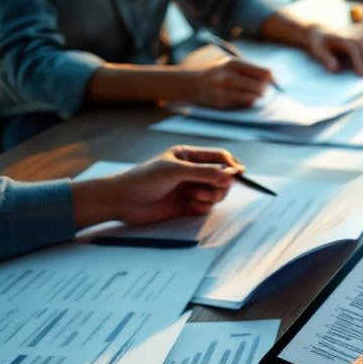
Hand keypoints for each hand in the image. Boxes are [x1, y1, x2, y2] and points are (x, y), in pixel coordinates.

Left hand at [72, 146, 242, 227]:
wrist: (123, 201)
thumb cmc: (145, 179)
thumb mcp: (175, 171)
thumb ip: (204, 172)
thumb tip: (231, 176)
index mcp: (188, 156)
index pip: (219, 156)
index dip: (231, 164)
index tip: (240, 172)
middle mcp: (192, 171)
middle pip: (222, 177)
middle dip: (220, 184)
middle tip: (211, 188)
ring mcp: (190, 188)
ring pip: (216, 192)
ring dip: (211, 196)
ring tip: (194, 197)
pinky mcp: (187, 205)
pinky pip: (207, 207)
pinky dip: (203, 207)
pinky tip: (190, 206)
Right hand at [182, 57, 272, 108]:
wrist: (189, 84)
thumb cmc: (216, 74)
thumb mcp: (230, 65)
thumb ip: (250, 70)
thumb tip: (274, 79)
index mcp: (233, 63)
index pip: (264, 72)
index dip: (273, 79)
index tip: (275, 83)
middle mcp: (228, 76)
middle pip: (261, 87)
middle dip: (265, 91)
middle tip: (263, 92)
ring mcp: (224, 90)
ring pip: (254, 98)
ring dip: (257, 99)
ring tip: (252, 96)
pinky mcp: (221, 103)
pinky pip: (243, 106)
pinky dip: (246, 104)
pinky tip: (240, 100)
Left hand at [306, 26, 362, 76]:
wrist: (320, 35)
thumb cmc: (319, 45)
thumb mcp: (318, 51)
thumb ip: (326, 59)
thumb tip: (335, 68)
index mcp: (342, 40)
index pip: (353, 49)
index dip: (358, 61)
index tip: (362, 74)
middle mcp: (354, 39)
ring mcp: (360, 42)